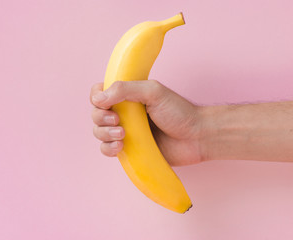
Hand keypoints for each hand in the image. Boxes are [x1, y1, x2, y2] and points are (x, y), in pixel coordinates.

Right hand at [90, 80, 204, 165]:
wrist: (196, 137)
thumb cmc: (178, 112)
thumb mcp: (153, 92)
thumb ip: (125, 89)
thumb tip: (99, 98)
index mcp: (127, 96)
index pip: (99, 93)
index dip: (96, 97)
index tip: (104, 102)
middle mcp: (124, 113)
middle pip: (96, 114)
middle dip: (101, 118)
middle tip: (118, 120)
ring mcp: (125, 132)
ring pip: (98, 132)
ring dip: (104, 133)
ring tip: (123, 135)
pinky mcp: (129, 150)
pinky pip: (107, 150)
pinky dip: (108, 148)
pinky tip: (121, 146)